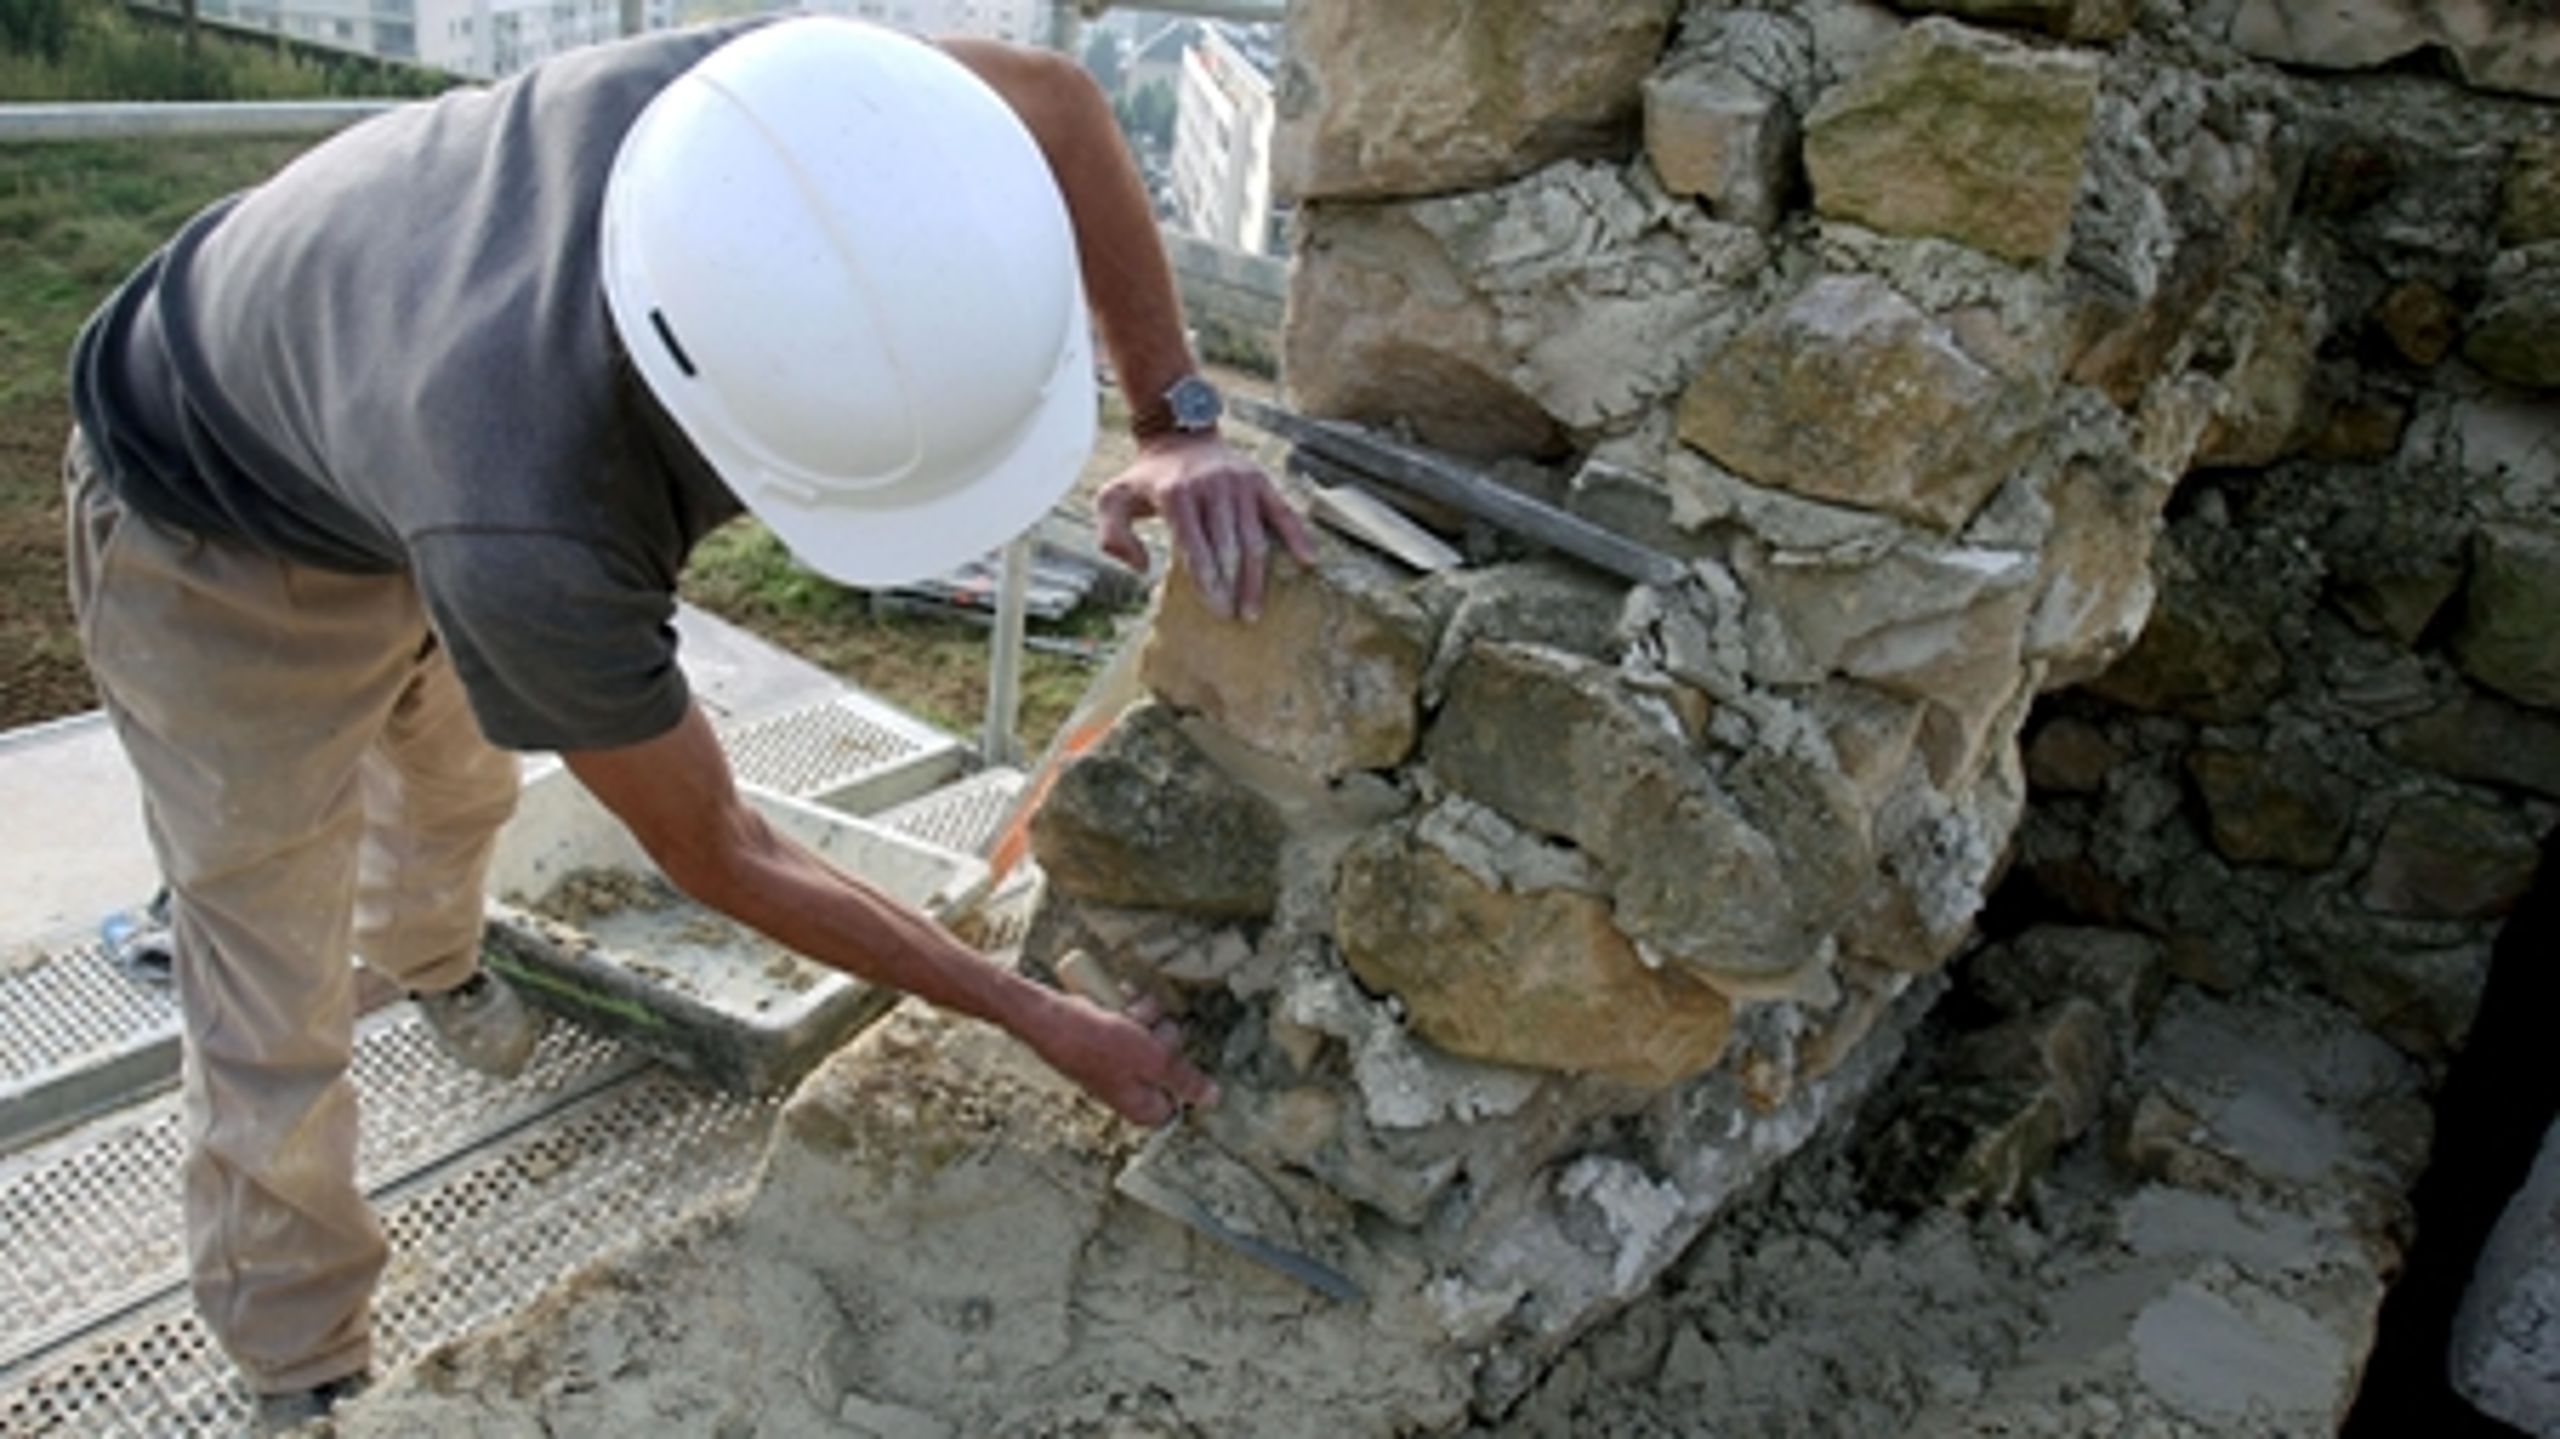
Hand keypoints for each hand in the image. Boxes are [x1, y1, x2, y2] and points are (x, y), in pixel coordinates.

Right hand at [1032, 987, 1217, 1126]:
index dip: (1180, 1071)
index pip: (1180, 1097)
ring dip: (1145, 1015)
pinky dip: (1129, 1005)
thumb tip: (1212, 1098)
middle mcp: (1133, 1086)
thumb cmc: (1095, 1043)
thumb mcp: (1151, 1060)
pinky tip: (1115, 1000)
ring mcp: (1122, 1060)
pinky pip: (1135, 1018)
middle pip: (1172, 1057)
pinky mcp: (1112, 1037)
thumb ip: (1183, 1079)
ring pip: (1155, 1032)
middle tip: (1142, 1031)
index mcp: (1142, 1106)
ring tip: (1124, 1014)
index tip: (1168, 1056)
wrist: (1048, 1018)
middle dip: (1161, 1034)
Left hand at [1095, 433, 1315, 621]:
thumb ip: (1112, 533)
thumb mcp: (1113, 498)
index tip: (1216, 609)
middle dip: (1234, 586)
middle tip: (1239, 618)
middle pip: (1228, 546)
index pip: (1195, 546)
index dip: (1207, 581)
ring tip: (1255, 609)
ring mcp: (1239, 482)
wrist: (1179, 436)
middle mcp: (1211, 486)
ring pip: (1254, 536)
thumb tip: (1141, 567)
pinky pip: (1281, 511)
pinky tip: (1307, 561)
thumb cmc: (1147, 479)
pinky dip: (1296, 536)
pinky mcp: (1259, 480)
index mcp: (1176, 494)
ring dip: (1257, 576)